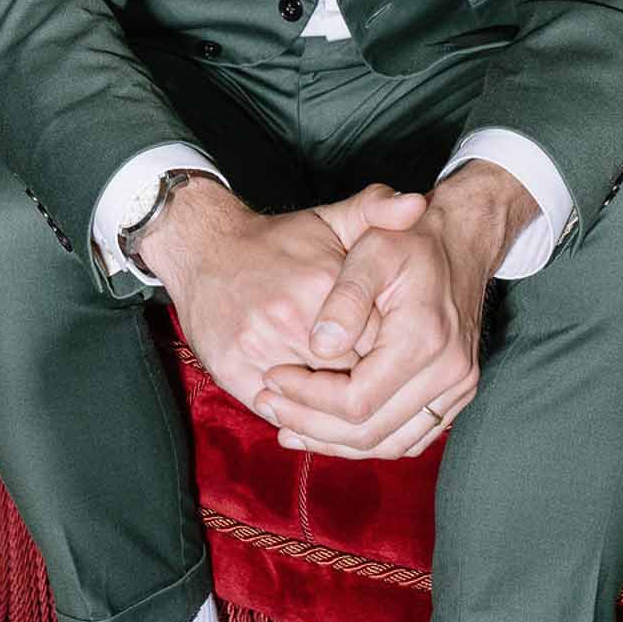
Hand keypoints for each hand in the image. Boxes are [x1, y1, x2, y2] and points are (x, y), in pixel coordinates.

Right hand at [145, 180, 423, 419]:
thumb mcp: (330, 218)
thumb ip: (376, 210)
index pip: (380, 341)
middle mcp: (293, 318)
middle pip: (352, 376)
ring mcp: (260, 348)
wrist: (205, 251)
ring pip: (317, 403)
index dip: (394, 356)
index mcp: (325, 282)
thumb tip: (416, 204)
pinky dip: (301, 417)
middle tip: (381, 388)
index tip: (398, 357)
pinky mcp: (234, 371)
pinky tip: (315, 412)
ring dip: (336, 411)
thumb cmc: (279, 243)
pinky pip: (281, 411)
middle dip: (370, 386)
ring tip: (350, 403)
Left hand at [255, 163, 534, 460]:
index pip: (357, 400)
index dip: (308, 397)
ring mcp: (458, 388)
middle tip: (269, 405)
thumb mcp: (372, 250)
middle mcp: (449, 373)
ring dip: (337, 442)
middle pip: (372, 433)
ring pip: (390, 444)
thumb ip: (346, 297)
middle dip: (313, 426)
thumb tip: (320, 347)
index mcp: (424, 339)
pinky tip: (330, 428)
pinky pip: (409, 438)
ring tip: (291, 426)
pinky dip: (368, 439)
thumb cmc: (409, 240)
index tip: (272, 378)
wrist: (462, 240)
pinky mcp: (457, 394)